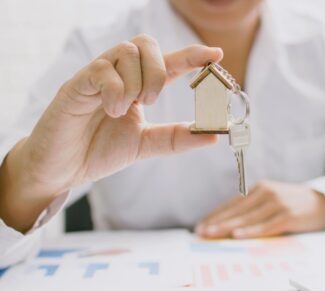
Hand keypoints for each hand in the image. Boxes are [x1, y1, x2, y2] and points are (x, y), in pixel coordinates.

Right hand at [0, 36, 222, 231]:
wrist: (64, 168)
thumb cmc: (100, 152)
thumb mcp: (146, 145)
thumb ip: (176, 139)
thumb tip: (213, 136)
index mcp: (136, 88)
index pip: (167, 63)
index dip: (191, 56)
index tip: (216, 55)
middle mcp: (118, 76)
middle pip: (146, 45)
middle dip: (158, 72)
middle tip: (150, 102)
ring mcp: (97, 77)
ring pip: (127, 52)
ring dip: (136, 84)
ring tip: (123, 111)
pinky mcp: (77, 84)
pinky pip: (102, 70)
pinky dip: (115, 91)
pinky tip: (110, 111)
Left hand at [196, 181, 324, 238]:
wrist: (324, 201)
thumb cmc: (292, 204)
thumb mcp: (272, 200)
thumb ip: (254, 209)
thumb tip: (229, 226)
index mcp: (259, 189)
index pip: (232, 204)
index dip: (215, 215)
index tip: (200, 226)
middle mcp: (266, 193)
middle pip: (236, 211)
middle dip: (216, 222)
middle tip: (200, 232)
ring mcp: (277, 203)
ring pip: (247, 218)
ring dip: (227, 227)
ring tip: (211, 234)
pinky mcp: (288, 215)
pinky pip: (266, 225)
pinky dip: (250, 231)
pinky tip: (237, 236)